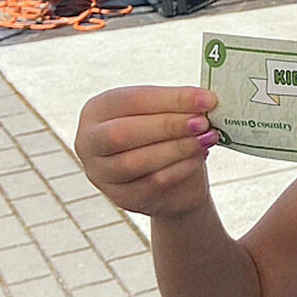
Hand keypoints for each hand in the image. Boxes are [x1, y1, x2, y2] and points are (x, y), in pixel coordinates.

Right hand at [75, 87, 218, 219]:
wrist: (172, 184)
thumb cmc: (164, 138)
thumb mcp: (166, 115)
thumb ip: (178, 107)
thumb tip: (205, 100)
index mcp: (97, 110)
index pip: (130, 100)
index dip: (170, 99)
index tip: (207, 99)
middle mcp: (89, 142)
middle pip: (123, 133)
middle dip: (168, 125)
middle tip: (203, 121)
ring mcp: (101, 174)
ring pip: (135, 162)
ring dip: (176, 148)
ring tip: (206, 138)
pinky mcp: (121, 198)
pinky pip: (150, 184)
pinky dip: (179, 169)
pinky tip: (199, 157)